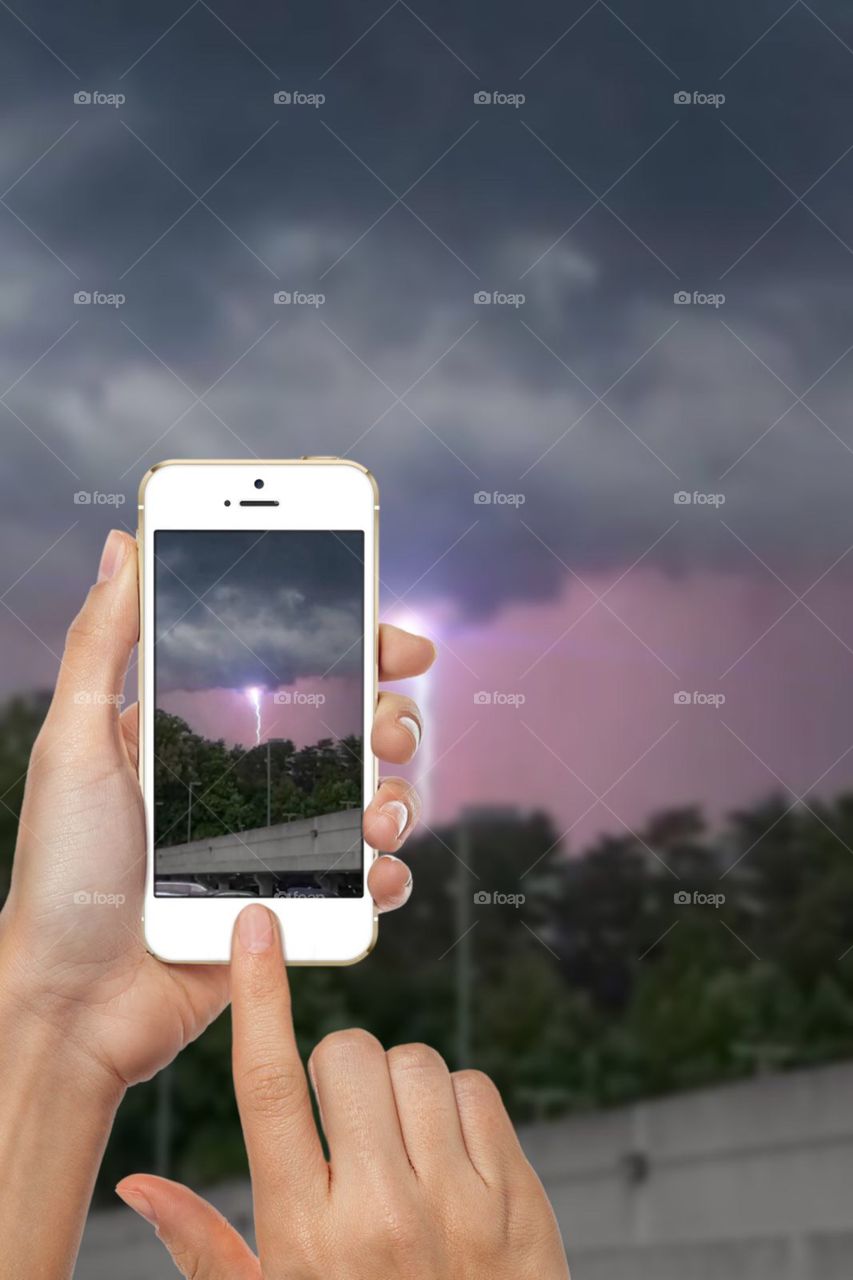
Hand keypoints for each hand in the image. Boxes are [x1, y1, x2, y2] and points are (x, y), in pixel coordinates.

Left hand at [0, 530, 434, 1089]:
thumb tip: (123, 545)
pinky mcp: (297, 905)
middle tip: (390, 726)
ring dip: (397, 794)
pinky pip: (367, 881)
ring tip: (379, 811)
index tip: (396, 636)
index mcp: (202, 732)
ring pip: (372, 798)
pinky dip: (388, 873)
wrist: (75, 1004)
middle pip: (349, 728)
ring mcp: (278, 844)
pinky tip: (377, 872)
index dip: (354, 644)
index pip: (291, 669)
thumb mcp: (72, 744)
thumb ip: (102, 644)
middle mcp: (249, 782)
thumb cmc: (62, 872)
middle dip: (389, 716)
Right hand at [116, 905, 570, 1279]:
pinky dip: (456, 1107)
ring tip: (400, 1149)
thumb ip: (206, 1246)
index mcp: (305, 1236)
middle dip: (340, 1069)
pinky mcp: (516, 1195)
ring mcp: (457, 1202)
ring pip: (416, 1063)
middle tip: (347, 1125)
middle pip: (347, 1054)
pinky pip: (475, 1088)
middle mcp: (380, 1213)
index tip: (256, 931)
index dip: (258, 997)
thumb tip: (139, 1185)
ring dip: (400, 1087)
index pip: (267, 1088)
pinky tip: (447, 1159)